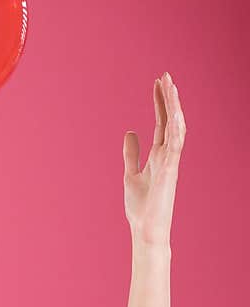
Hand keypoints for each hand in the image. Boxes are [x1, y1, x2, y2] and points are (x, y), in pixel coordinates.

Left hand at [123, 72, 185, 247]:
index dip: (160, 102)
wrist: (145, 230)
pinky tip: (175, 114)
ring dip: (174, 108)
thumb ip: (131, 154)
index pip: (162, 122)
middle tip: (165, 76)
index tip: (157, 83)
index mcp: (159, 155)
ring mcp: (171, 163)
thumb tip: (130, 132)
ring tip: (170, 87)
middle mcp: (168, 156)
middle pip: (171, 120)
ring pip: (176, 129)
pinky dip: (176, 130)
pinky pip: (176, 147)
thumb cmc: (141, 207)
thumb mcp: (130, 174)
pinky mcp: (170, 173)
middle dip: (168, 98)